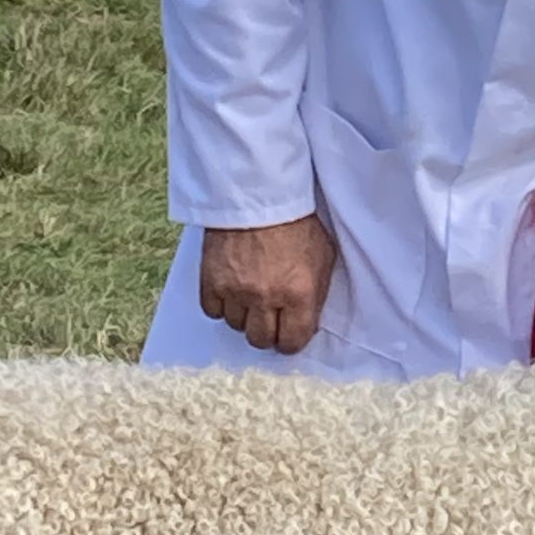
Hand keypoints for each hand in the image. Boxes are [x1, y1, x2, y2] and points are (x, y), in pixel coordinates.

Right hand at [198, 215, 336, 354]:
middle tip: (269, 318)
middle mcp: (266, 297)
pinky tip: (230, 292)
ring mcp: (235, 290)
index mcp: (299, 293)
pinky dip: (221, 305)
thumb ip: (317, 293)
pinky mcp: (211, 280)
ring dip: (244, 317)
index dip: (290, 341)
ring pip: (236, 326)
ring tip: (250, 298)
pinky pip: (212, 311)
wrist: (259, 193)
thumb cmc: (296, 222)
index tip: (288, 335)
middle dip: (267, 332)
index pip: (292, 342)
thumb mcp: (323, 256)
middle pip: (260, 340)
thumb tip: (308, 320)